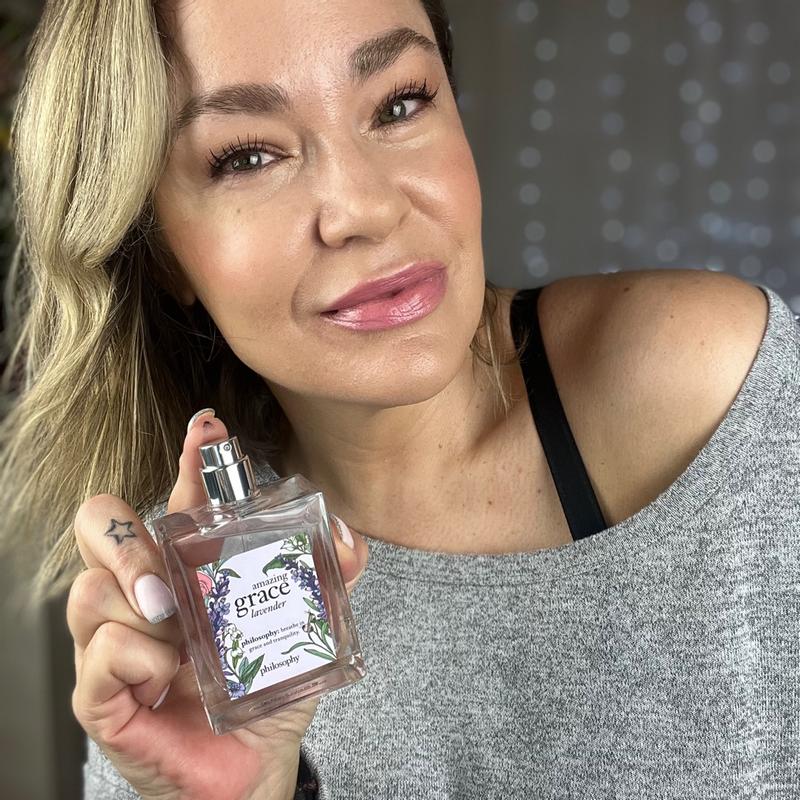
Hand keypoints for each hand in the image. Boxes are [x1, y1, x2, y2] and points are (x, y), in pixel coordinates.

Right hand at [67, 412, 367, 799]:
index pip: (176, 498)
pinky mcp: (103, 695)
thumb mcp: (304, 627)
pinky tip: (167, 676)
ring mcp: (116, 642)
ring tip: (179, 631)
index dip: (189, 458)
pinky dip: (136, 659)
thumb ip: (328, 578)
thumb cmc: (265, 692)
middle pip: (99, 527)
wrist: (252, 768)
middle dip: (125, 535)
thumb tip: (346, 535)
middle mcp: (143, 596)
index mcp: (187, 569)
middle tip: (166, 571)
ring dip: (137, 603)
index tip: (209, 428)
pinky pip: (101, 653)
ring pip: (90, 590)